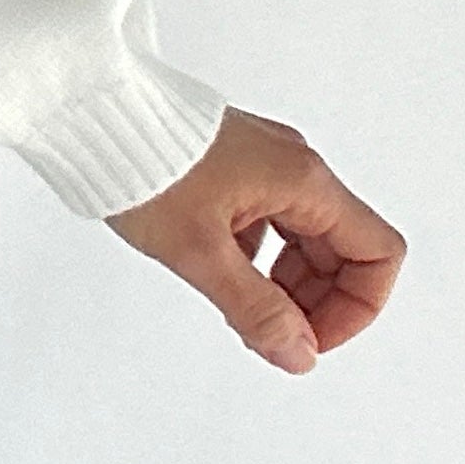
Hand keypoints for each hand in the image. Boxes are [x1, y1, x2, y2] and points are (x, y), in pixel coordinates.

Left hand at [104, 107, 403, 374]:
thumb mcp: (200, 252)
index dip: (356, 308)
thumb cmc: (140, 165)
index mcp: (302, 181)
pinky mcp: (234, 163)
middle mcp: (293, 166)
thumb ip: (255, 309)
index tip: (308, 338)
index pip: (377, 252)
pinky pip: (270, 220)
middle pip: (343, 248)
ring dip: (284, 283)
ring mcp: (264, 162)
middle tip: (266, 333)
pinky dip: (256, 257)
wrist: (88, 108)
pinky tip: (216, 270)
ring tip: (237, 306)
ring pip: (305, 237)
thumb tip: (298, 354)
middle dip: (314, 302)